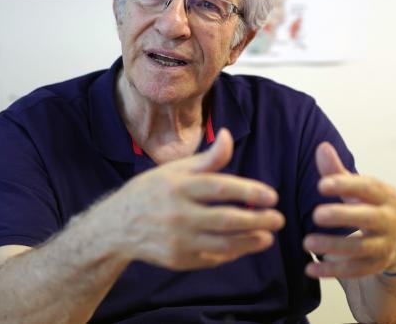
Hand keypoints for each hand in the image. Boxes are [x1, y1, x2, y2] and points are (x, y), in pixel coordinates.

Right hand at [103, 128, 284, 269]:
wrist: (116, 227)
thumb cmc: (150, 192)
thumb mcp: (174, 170)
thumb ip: (206, 159)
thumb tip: (228, 135)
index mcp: (178, 186)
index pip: (221, 187)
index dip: (250, 191)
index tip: (272, 196)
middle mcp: (177, 214)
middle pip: (226, 219)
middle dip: (258, 220)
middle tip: (279, 218)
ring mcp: (178, 240)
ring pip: (223, 243)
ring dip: (251, 241)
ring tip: (268, 236)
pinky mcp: (178, 260)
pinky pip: (213, 258)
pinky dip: (233, 253)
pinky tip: (246, 245)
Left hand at [303, 142, 395, 278]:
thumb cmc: (373, 206)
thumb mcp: (360, 189)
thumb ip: (338, 172)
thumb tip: (321, 147)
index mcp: (385, 196)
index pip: (367, 188)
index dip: (345, 185)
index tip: (322, 185)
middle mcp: (389, 220)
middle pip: (368, 218)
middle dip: (343, 216)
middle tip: (316, 214)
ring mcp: (384, 245)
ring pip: (360, 248)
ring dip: (333, 246)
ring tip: (306, 243)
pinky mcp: (376, 266)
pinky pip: (354, 271)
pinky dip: (332, 271)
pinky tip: (309, 270)